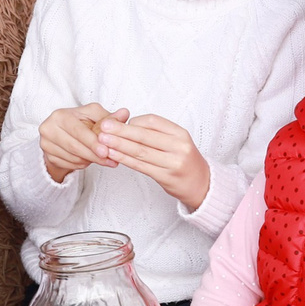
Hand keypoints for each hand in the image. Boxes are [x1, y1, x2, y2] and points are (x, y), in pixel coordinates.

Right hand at [39, 104, 116, 183]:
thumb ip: (109, 118)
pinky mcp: (48, 156)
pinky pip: (70, 164)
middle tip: (110, 160)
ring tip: (103, 159)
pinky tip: (89, 159)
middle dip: (94, 155)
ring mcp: (46, 143)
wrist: (63, 135)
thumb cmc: (81, 124)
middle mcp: (49, 128)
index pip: (78, 130)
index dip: (92, 142)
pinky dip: (82, 164)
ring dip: (91, 160)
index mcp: (60, 115)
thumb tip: (124, 113)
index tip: (106, 151)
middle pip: (74, 146)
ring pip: (73, 157)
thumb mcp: (95, 117)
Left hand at [97, 113, 211, 210]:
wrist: (202, 184)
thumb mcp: (177, 141)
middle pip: (144, 136)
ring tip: (102, 140)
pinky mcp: (165, 177)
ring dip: (119, 145)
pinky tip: (112, 154)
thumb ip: (156, 133)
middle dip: (121, 131)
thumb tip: (128, 125)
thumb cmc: (184, 160)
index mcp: (180, 133)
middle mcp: (178, 147)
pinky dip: (124, 159)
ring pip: (140, 151)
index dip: (133, 121)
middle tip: (103, 126)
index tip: (119, 122)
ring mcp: (172, 163)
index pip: (153, 121)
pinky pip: (140, 166)